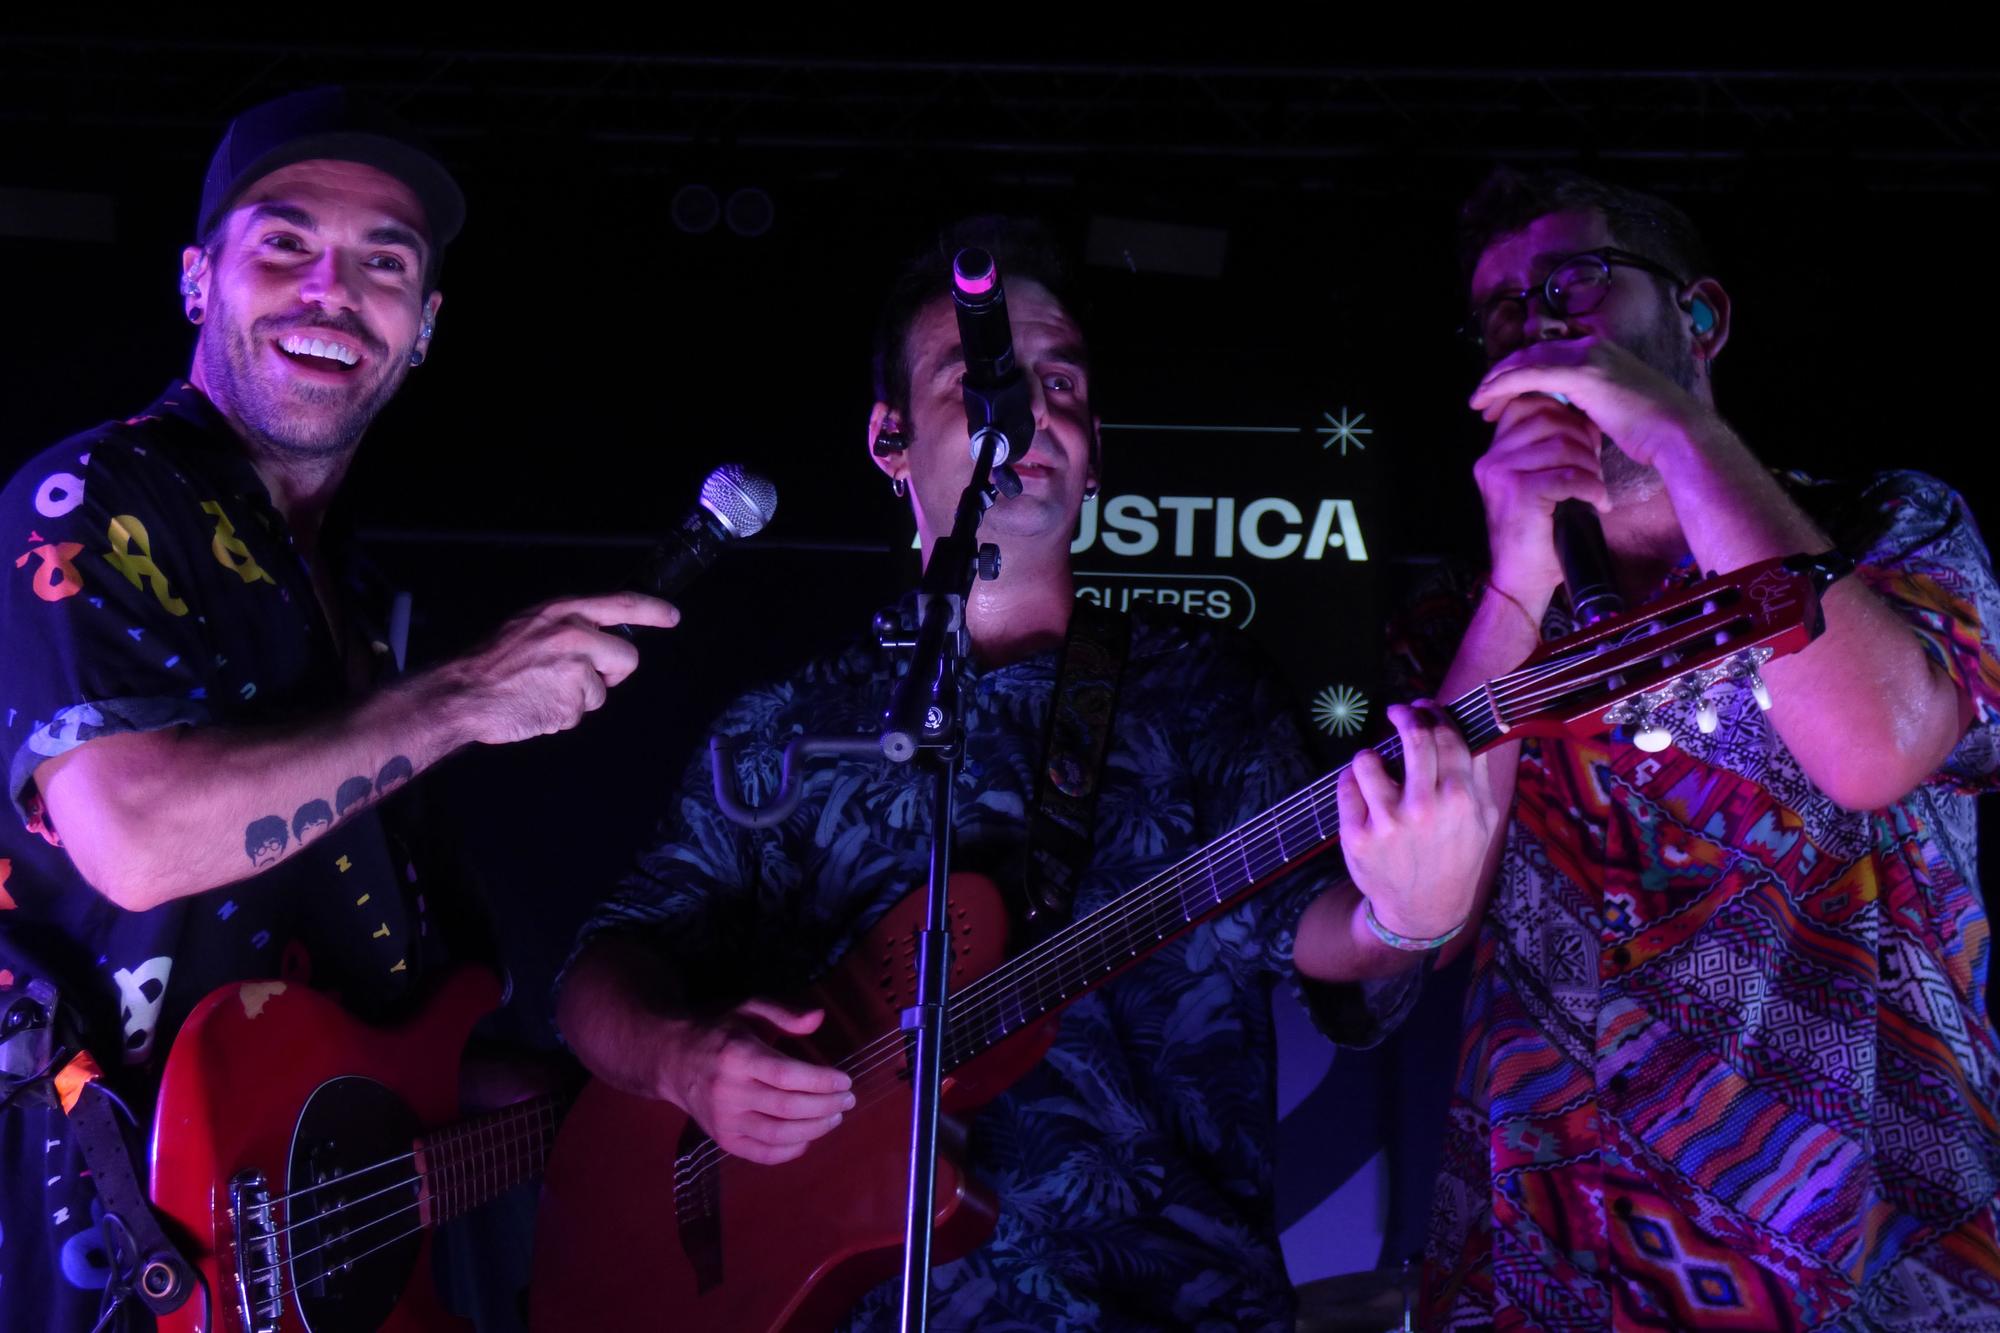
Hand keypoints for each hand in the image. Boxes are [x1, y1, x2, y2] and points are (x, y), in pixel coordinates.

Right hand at [437, 592, 678, 745]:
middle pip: (627, 657)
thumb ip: (568, 628)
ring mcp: (574, 668)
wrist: (462, 692)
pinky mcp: (570, 701)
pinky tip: (536, 705)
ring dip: (578, 698)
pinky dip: (562, 715)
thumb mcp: (530, 626)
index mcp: (562, 611)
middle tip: (575, 677)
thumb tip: (600, 640)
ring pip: (601, 691)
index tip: (672, 616)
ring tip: (541, 690)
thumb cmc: (493, 662)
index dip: (652, 610)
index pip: (622, 604)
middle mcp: (574, 635)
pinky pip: (581, 713)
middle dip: (610, 673)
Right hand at [656, 998, 854, 1165]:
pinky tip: (808, 1138)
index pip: (788, 1075)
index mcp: (737, 1056)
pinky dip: (791, 1151)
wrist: (673, 1060)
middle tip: (848, 1100)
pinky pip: (763, 1154)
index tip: (846, 1081)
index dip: (822, 1081)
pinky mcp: (723, 1140)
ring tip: (835, 1116)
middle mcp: (728, 1091)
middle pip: (788, 1107)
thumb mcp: (749, 1009)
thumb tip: (819, 1018)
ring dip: (815, 1129)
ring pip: (779, 1134)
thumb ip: (785, 1013)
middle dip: (826, 1106)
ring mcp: (724, 1120)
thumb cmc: (719, 1031)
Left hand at [1337, 703, 1497, 941]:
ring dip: (1371, 755)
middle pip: (1413, 736)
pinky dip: (1352, 780)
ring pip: (1368, 758)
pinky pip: (1346, 786)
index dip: (1432, 713)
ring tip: (1377, 766)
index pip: (1446, 736)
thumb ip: (1476, 772)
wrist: (1424, 910)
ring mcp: (1389, 822)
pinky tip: (1364, 790)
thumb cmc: (1456, 857)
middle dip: (1404, 716)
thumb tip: (1469, 725)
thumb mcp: (1483, 819)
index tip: (1423, 707)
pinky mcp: (1358, 836)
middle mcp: (1425, 807)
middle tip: (1397, 713)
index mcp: (1461, 799)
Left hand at [1469, 334, 1708, 470]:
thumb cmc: (1652, 432)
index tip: (1502, 397)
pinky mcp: (1584, 373)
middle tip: (1482, 400)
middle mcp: (1593, 346)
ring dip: (1497, 381)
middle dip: (1502, 375)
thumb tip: (1568, 417)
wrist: (1678, 434)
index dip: (1520, 372)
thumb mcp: (1613, 411)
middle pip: (1531, 352)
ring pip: (1526, 360)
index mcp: (1600, 352)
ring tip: (1478, 404)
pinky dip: (1504, 385)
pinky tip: (1487, 400)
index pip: (1547, 354)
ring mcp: (1589, 356)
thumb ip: (1588, 405)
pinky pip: (1530, 373)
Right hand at [1472, 393, 1606, 600]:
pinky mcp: (1520, 492)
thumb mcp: (1535, 483)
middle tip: (1594, 465)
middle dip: (1581, 438)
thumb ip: (1546, 450)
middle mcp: (1491, 460)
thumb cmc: (1536, 532)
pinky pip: (1570, 475)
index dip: (1562, 412)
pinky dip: (1593, 487)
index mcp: (1493, 454)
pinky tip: (1598, 502)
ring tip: (1595, 486)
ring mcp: (1502, 475)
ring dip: (1590, 464)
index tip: (1582, 438)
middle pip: (1548, 418)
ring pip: (1562, 445)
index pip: (1526, 404)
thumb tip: (1584, 418)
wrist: (1521, 579)